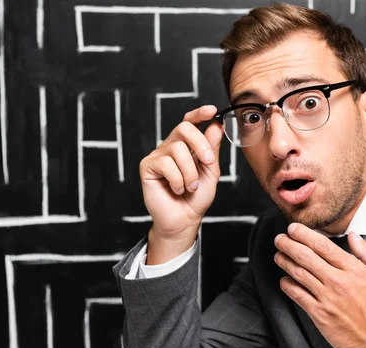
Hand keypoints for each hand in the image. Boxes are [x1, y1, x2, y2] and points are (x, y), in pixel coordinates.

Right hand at [139, 105, 223, 263]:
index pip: (189, 122)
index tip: (212, 110)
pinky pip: (166, 164)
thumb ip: (212, 149)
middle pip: (184, 128)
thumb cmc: (196, 198)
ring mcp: (158, 155)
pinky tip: (177, 189)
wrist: (184, 219)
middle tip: (208, 162)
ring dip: (189, 171)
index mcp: (187, 146)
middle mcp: (171, 147)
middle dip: (200, 144)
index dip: (199, 113)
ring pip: (177, 149)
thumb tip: (217, 125)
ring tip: (190, 186)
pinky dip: (177, 179)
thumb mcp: (210, 171)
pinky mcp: (148, 166)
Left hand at [274, 223, 365, 347]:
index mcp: (354, 269)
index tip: (294, 229)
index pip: (323, 245)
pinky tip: (284, 280)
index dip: (304, 234)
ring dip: (285, 261)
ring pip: (298, 273)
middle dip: (288, 244)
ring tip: (278, 255)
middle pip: (306, 256)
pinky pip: (297, 295)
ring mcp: (327, 298)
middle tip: (280, 238)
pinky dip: (287, 285)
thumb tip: (354, 236)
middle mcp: (338, 281)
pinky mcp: (319, 314)